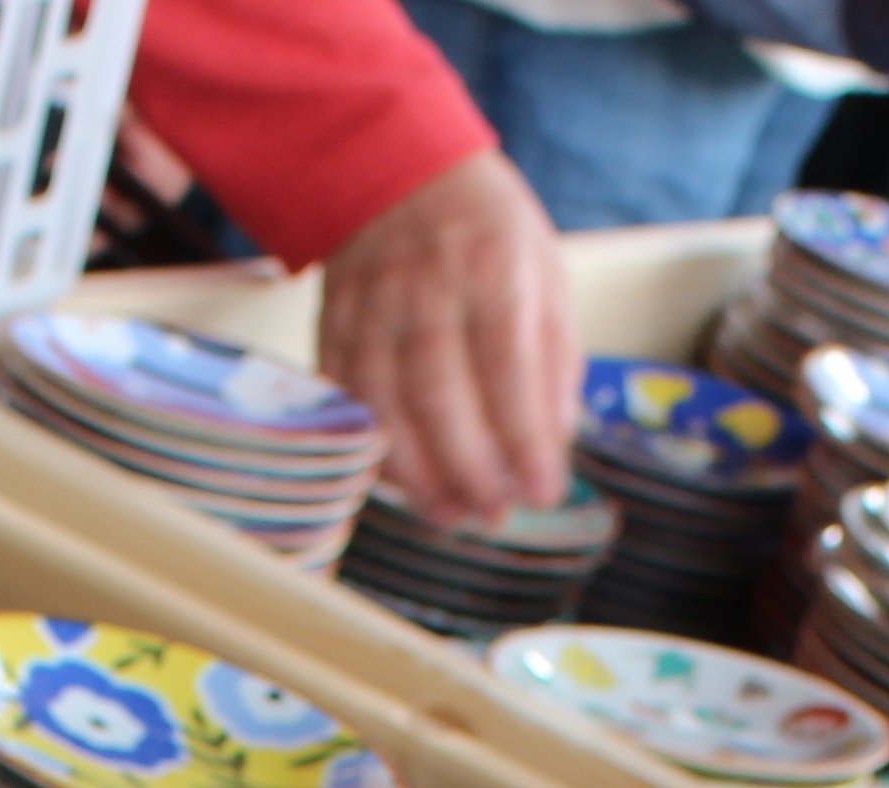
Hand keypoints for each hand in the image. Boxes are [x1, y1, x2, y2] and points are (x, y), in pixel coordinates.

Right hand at [314, 150, 577, 529]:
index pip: (509, 366)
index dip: (525, 438)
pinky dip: (373, 448)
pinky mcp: (335, 323)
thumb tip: (552, 443)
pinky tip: (403, 481)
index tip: (543, 492)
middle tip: (495, 515)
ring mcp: (371, 305)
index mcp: (492, 269)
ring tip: (449, 514)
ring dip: (416, 472)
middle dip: (469, 468)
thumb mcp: (545, 276)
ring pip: (383, 402)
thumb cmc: (488, 233)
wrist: (396, 170)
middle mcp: (425, 286)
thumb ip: (553, 359)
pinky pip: (346, 397)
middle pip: (438, 391)